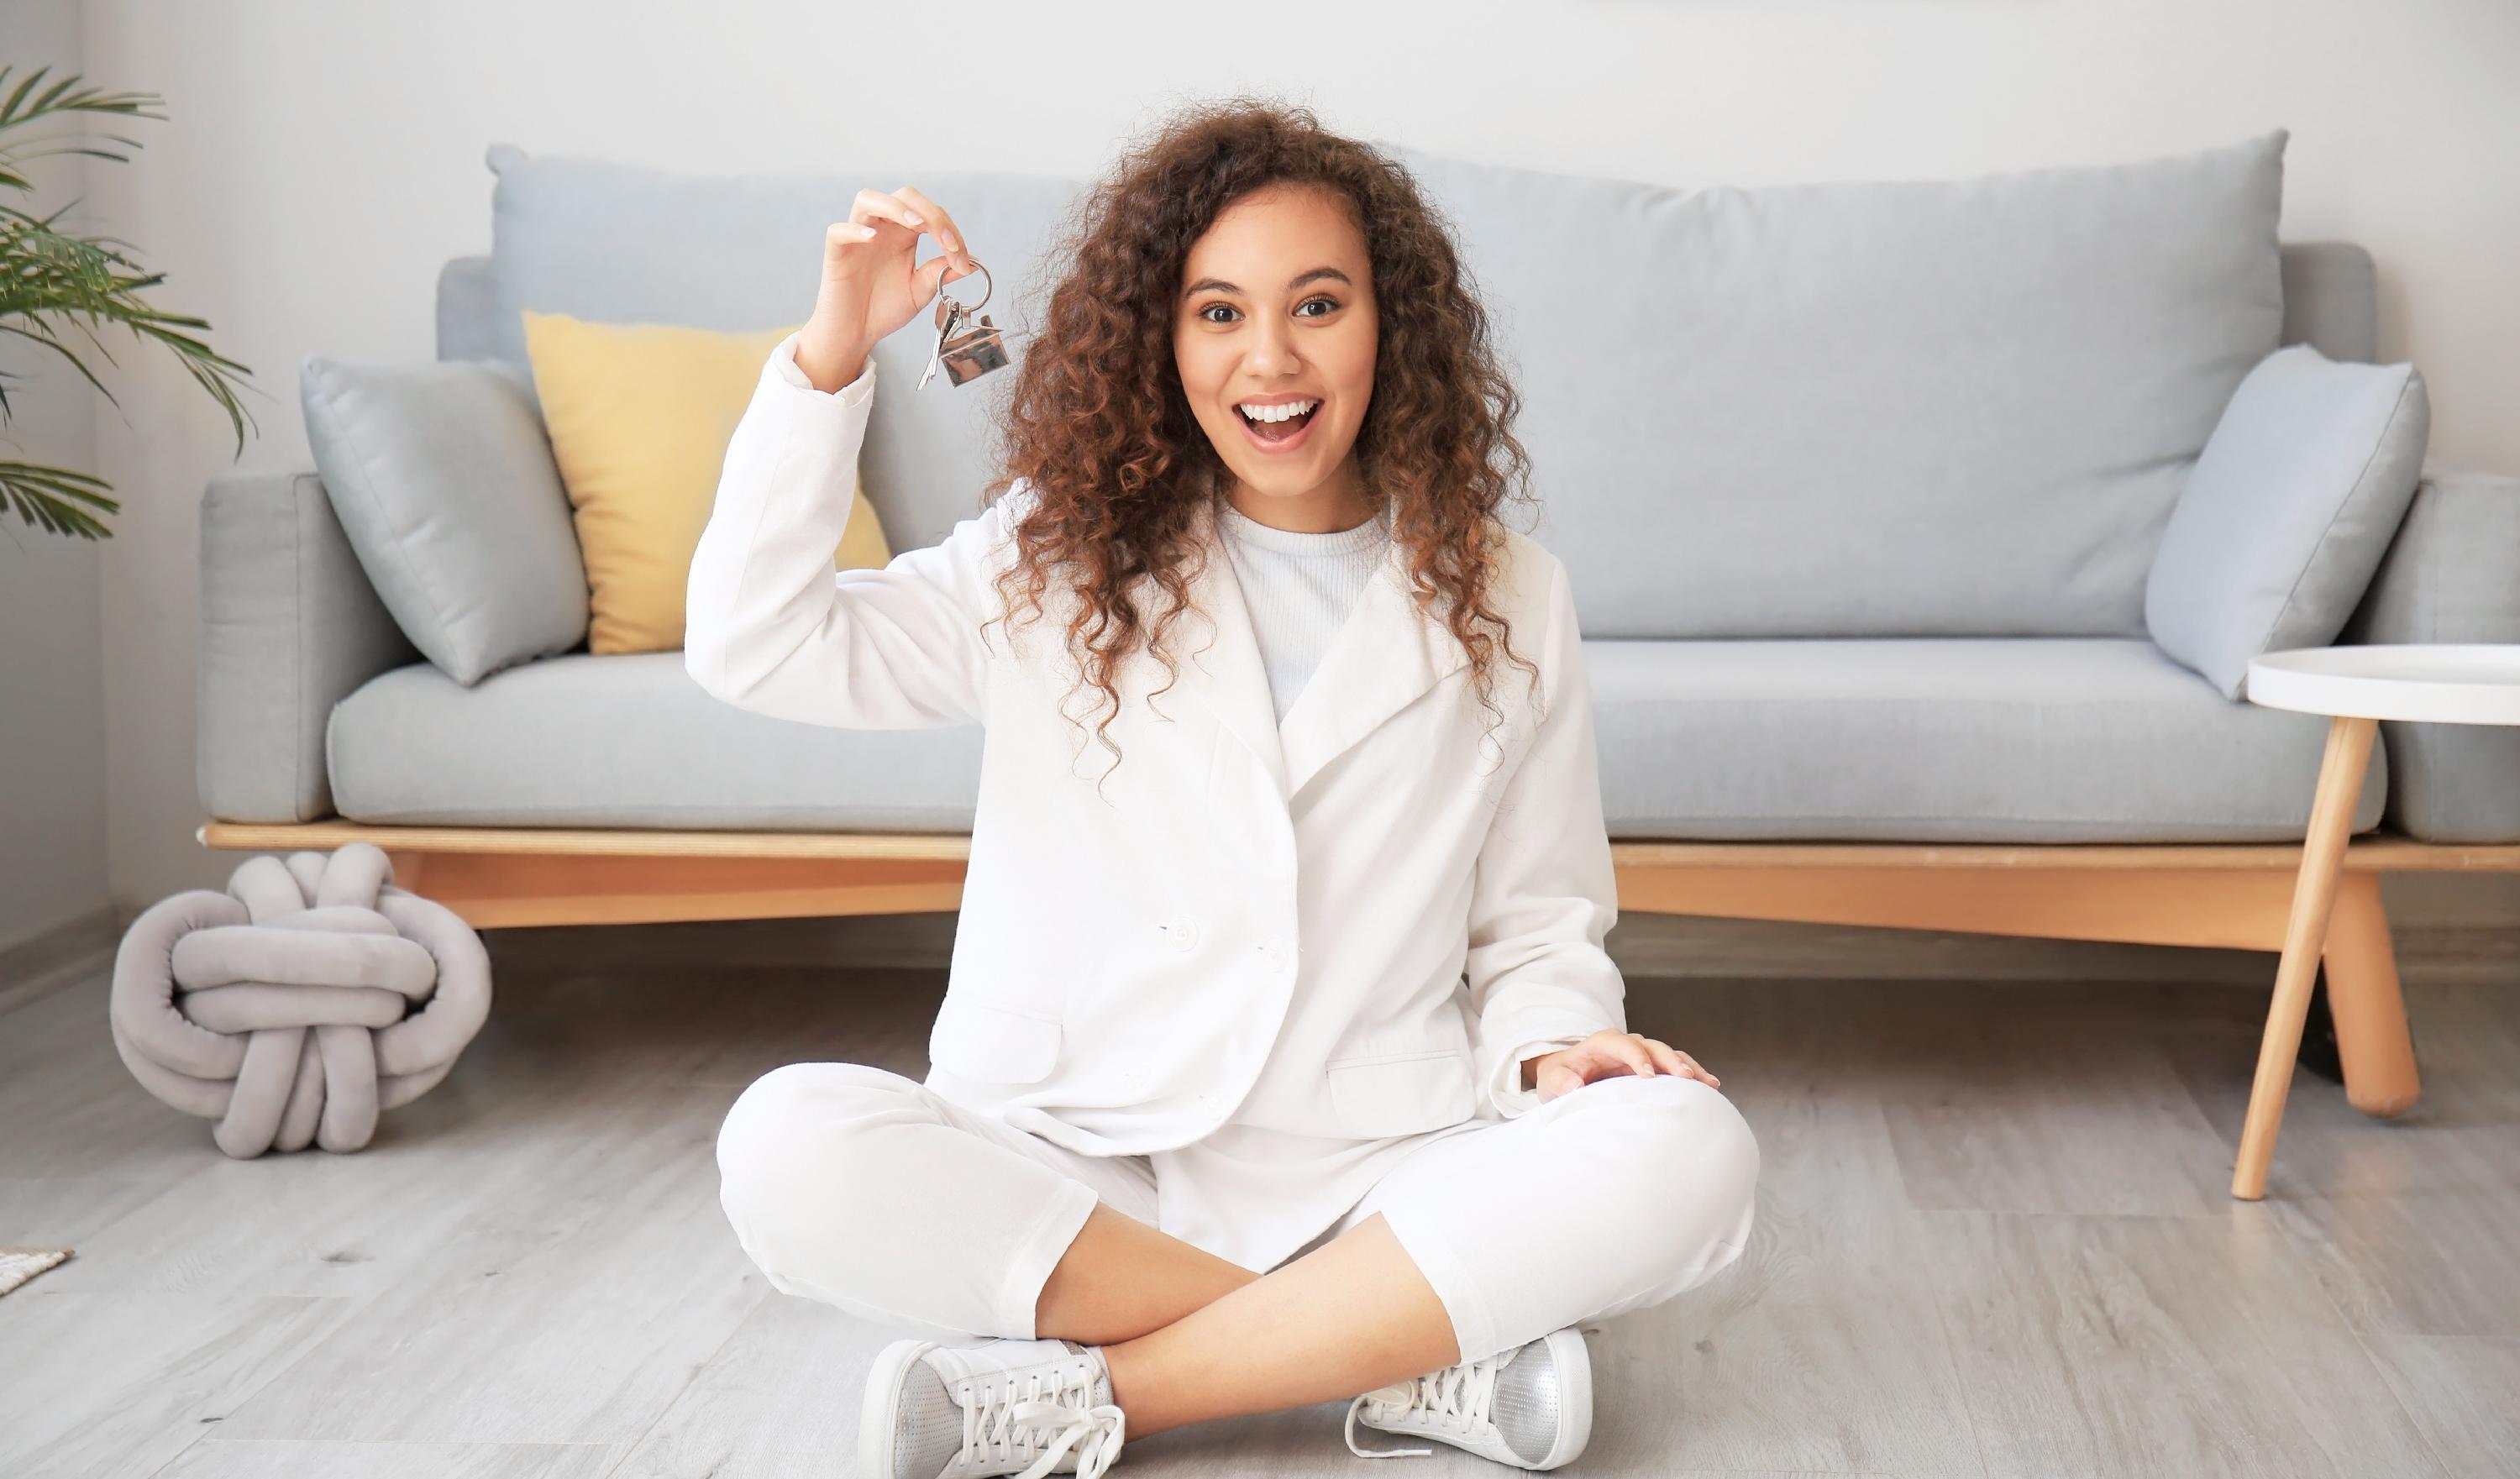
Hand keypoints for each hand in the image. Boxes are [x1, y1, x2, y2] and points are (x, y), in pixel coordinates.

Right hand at [796, 184, 984, 390]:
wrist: (857, 333)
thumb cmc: (884, 308)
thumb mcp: (920, 290)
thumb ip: (940, 273)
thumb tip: (974, 263)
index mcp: (904, 234)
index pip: (929, 213)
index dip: (949, 230)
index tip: (963, 260)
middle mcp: (882, 228)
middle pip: (904, 195)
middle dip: (930, 212)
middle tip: (947, 241)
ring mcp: (857, 237)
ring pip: (868, 199)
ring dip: (895, 207)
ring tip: (916, 224)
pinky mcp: (836, 252)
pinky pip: (839, 230)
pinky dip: (855, 230)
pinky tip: (873, 238)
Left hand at [1524, 1029, 1720, 1100]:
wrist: (1567, 1075)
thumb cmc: (1559, 1077)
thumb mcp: (1551, 1080)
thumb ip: (1560, 1082)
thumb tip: (1574, 1087)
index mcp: (1602, 1043)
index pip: (1623, 1044)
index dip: (1636, 1057)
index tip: (1648, 1076)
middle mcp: (1627, 1044)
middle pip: (1653, 1046)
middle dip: (1671, 1060)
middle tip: (1688, 1078)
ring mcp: (1642, 1054)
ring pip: (1670, 1054)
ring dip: (1689, 1067)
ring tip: (1710, 1083)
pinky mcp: (1653, 1066)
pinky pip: (1675, 1066)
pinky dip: (1692, 1074)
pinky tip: (1710, 1087)